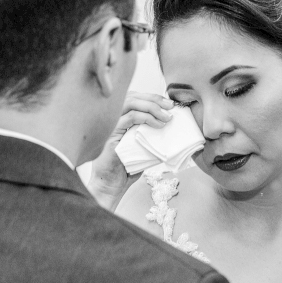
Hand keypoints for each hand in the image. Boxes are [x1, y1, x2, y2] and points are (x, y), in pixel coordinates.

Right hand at [87, 91, 173, 210]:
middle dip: (154, 99)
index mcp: (119, 119)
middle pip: (132, 96)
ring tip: (167, 116)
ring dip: (152, 107)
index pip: (134, 98)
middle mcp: (113, 119)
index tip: (168, 104)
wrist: (112, 185)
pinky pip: (129, 118)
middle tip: (171, 106)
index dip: (152, 97)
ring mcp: (110, 125)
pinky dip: (146, 118)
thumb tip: (169, 123)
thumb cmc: (126, 168)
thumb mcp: (142, 146)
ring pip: (130, 103)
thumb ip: (149, 133)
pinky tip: (158, 125)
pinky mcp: (110, 134)